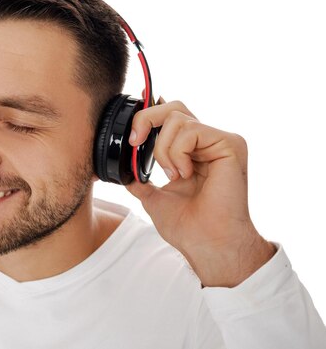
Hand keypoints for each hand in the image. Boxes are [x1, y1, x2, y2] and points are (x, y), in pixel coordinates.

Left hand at [125, 97, 275, 286]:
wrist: (207, 243)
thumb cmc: (188, 226)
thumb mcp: (153, 197)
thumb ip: (139, 177)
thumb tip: (122, 167)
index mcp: (192, 150)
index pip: (170, 116)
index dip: (150, 110)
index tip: (132, 128)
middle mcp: (208, 141)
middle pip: (173, 107)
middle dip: (146, 119)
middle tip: (135, 142)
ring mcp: (221, 141)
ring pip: (177, 118)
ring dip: (164, 149)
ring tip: (173, 175)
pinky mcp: (231, 144)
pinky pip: (191, 130)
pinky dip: (178, 153)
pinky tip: (185, 174)